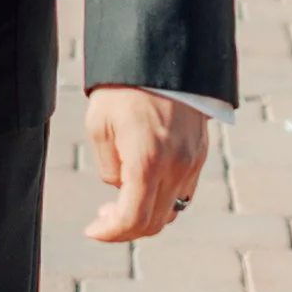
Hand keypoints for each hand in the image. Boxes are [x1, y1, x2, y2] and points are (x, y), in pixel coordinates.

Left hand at [82, 89, 211, 242]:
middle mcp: (176, 167)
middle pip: (154, 222)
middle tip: (102, 216)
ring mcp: (192, 162)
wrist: (161, 58)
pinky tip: (144, 183)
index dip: (110, 234)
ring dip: (146, 214)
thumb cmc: (122, 89)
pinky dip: (163, 197)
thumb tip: (121, 188)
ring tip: (121, 199)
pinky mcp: (200, 153)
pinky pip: (183, 190)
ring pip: (172, 209)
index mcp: (147, 161)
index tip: (92, 230)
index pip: (133, 219)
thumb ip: (109, 167)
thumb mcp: (100, 126)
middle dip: (125, 228)